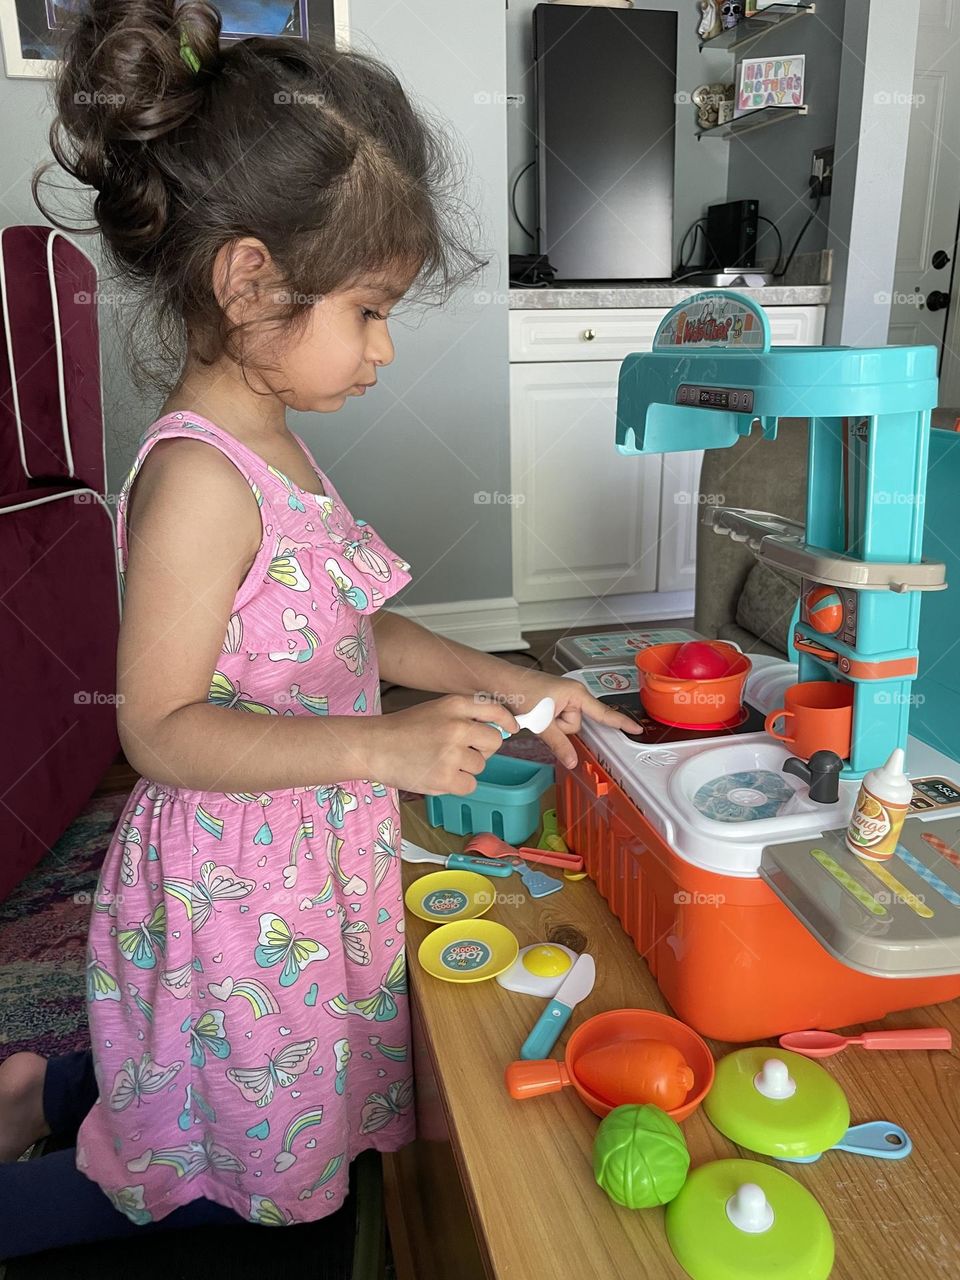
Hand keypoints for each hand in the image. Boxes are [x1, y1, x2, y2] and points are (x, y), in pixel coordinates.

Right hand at [371, 695, 518, 795]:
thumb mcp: (435, 710)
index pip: (495, 710)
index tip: (510, 729)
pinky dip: (457, 785)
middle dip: (482, 750)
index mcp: (455, 705)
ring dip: (465, 769)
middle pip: (494, 742)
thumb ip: (464, 716)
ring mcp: (452, 752)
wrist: (373, 746)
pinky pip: (470, 785)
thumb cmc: (402, 730)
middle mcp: (457, 726)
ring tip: (439, 762)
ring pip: (480, 766)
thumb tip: (497, 731)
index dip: (506, 722)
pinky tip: (438, 776)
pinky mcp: (445, 777)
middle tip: (459, 753)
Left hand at [497, 673, 640, 768]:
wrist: (499, 681)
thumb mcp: (540, 721)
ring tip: (535, 712)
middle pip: (577, 725)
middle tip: (541, 717)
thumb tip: (573, 762)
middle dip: (560, 728)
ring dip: (551, 725)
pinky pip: (557, 720)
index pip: (603, 713)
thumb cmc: (520, 691)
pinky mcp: (553, 702)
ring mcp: (563, 698)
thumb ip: (558, 743)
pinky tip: (534, 713)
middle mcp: (573, 694)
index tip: (637, 730)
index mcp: (576, 694)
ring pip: (565, 726)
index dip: (620, 723)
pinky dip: (546, 721)